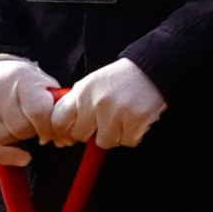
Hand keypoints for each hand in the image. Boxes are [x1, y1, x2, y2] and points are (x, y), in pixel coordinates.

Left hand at [46, 58, 167, 149]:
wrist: (153, 70)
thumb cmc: (122, 79)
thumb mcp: (93, 83)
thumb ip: (77, 103)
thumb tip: (61, 132)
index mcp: (83, 91)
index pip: (59, 121)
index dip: (63, 132)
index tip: (69, 136)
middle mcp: (97, 102)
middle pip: (80, 135)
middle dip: (90, 133)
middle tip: (102, 124)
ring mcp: (116, 112)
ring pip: (104, 142)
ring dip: (113, 135)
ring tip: (122, 119)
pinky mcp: (136, 120)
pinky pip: (127, 141)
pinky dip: (132, 135)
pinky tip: (134, 121)